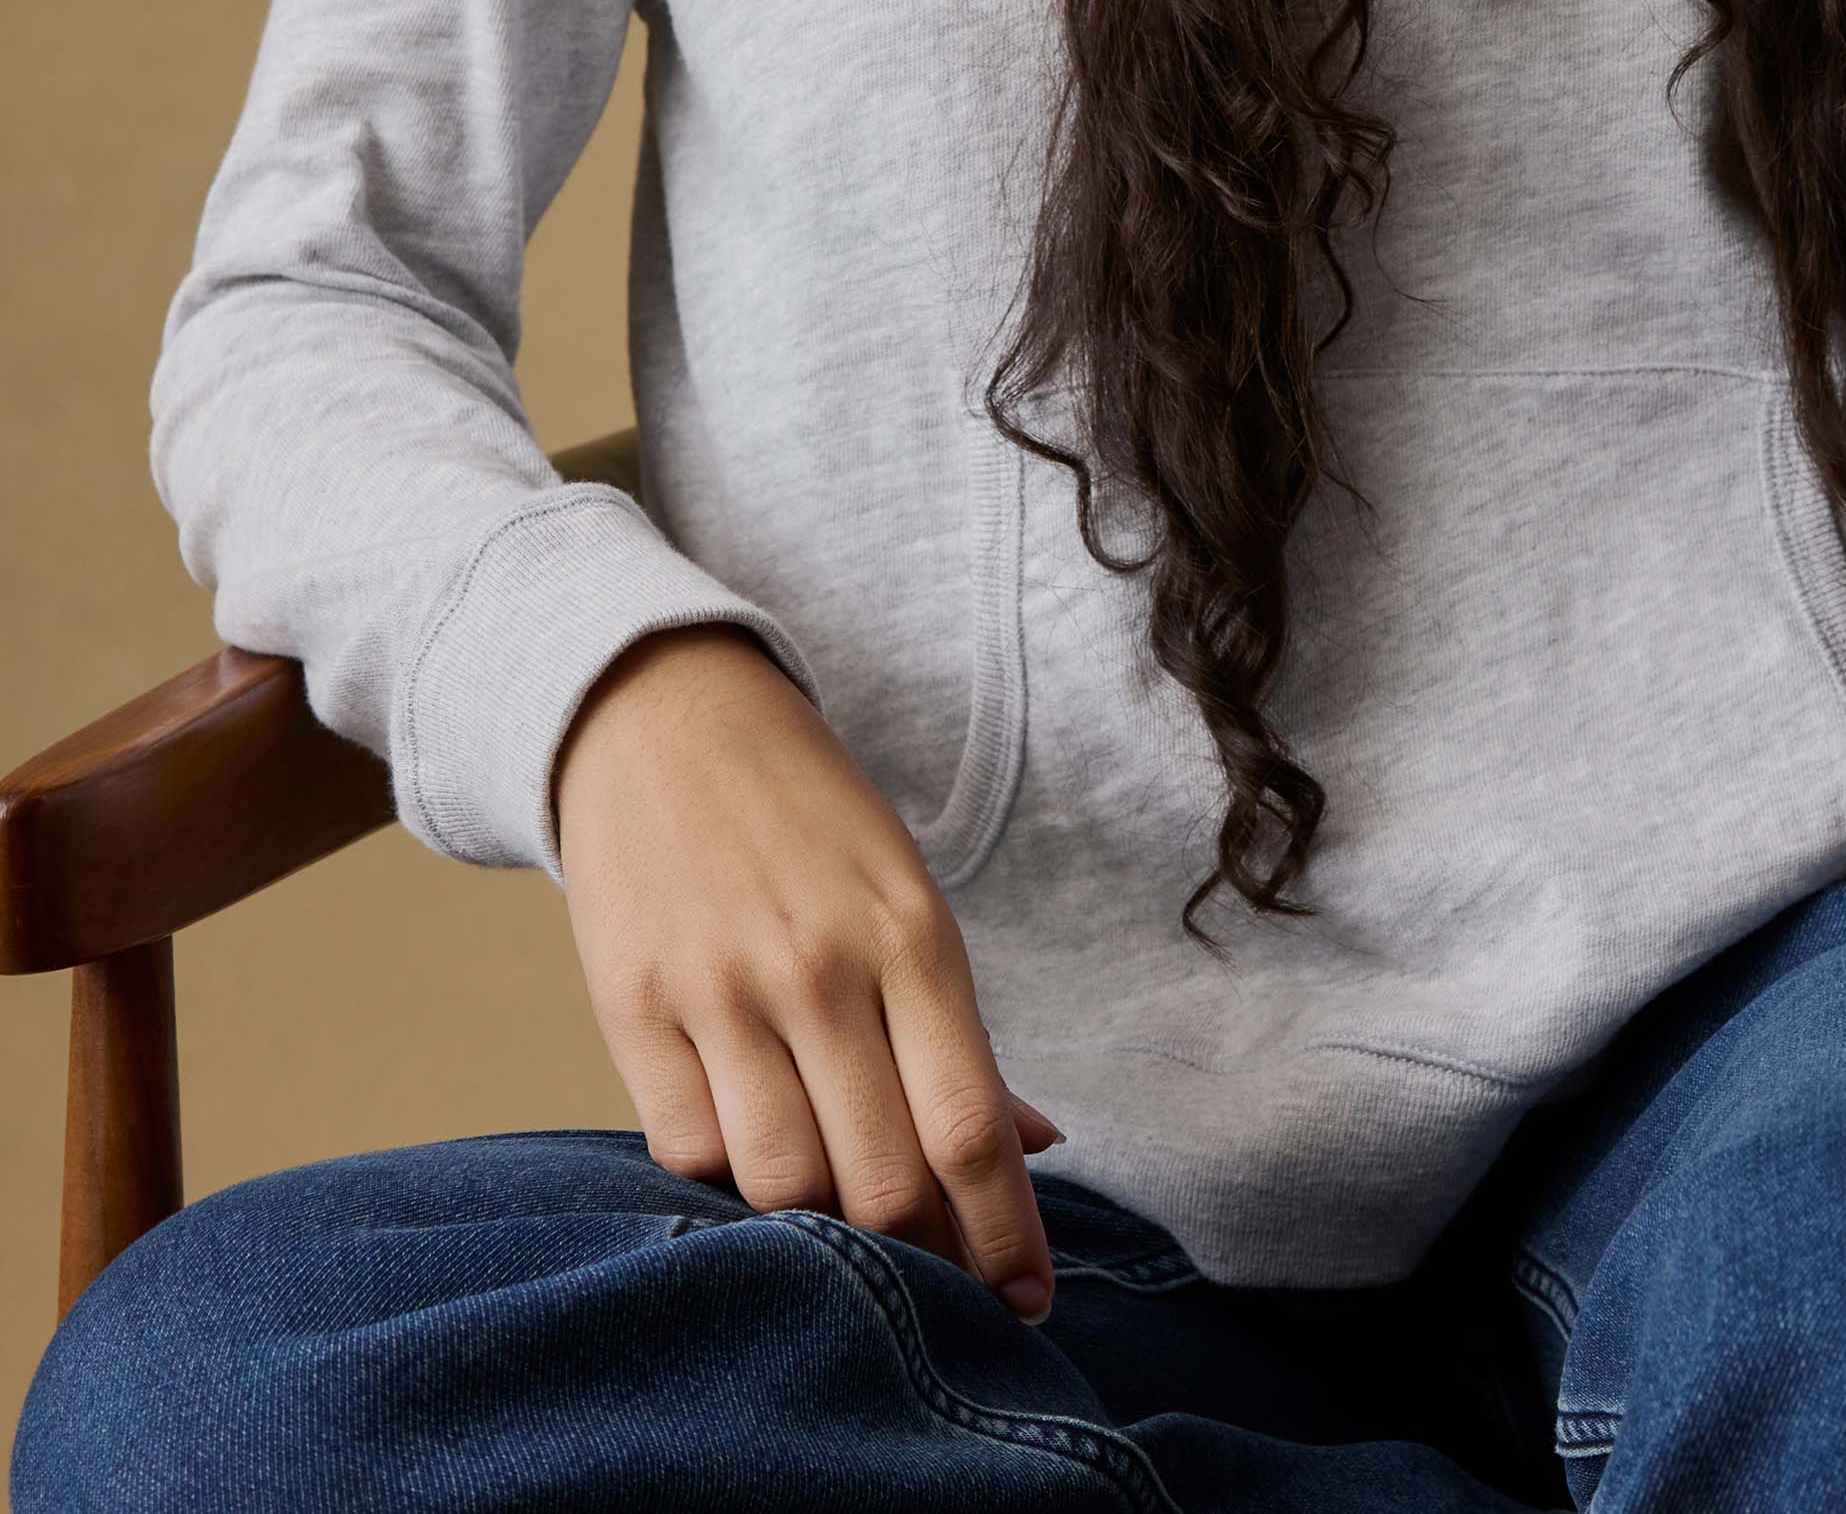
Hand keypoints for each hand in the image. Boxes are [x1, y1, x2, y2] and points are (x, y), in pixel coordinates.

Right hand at [551, 622, 1064, 1320]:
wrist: (663, 718)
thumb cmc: (808, 821)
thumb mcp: (905, 898)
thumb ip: (958, 1032)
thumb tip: (1036, 1147)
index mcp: (911, 936)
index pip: (968, 1126)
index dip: (1004, 1236)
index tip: (1028, 1303)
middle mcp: (820, 967)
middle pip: (879, 1181)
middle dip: (920, 1259)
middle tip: (937, 1285)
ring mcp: (720, 989)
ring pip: (780, 1184)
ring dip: (817, 1230)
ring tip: (839, 1222)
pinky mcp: (632, 1005)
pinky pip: (689, 1149)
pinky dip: (726, 1172)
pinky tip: (748, 1145)